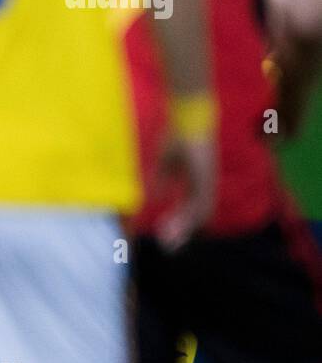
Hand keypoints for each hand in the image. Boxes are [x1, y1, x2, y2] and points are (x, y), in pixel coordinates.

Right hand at [154, 134, 215, 251]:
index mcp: (196, 181)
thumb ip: (162, 180)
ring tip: (168, 240)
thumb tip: (156, 197)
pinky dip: (188, 216)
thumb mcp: (164, 162)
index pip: (189, 208)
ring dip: (183, 228)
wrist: (187, 116)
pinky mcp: (205, 176)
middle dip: (181, 232)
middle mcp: (204, 184)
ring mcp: (206, 181)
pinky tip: (177, 225)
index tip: (166, 236)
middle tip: (167, 247)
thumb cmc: (176, 134)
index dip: (178, 222)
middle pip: (196, 215)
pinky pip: (200, 202)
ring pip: (199, 212)